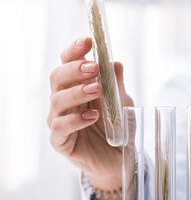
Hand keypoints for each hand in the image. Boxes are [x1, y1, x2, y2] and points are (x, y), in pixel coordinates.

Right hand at [47, 37, 132, 190]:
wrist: (119, 159)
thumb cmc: (118, 127)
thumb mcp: (123, 103)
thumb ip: (117, 85)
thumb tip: (115, 63)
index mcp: (76, 85)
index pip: (68, 62)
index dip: (75, 51)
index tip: (88, 41)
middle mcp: (63, 100)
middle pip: (58, 77)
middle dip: (74, 69)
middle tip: (93, 68)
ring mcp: (59, 120)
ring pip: (57, 101)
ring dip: (77, 92)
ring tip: (96, 90)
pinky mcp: (61, 141)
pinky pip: (61, 128)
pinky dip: (76, 120)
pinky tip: (92, 116)